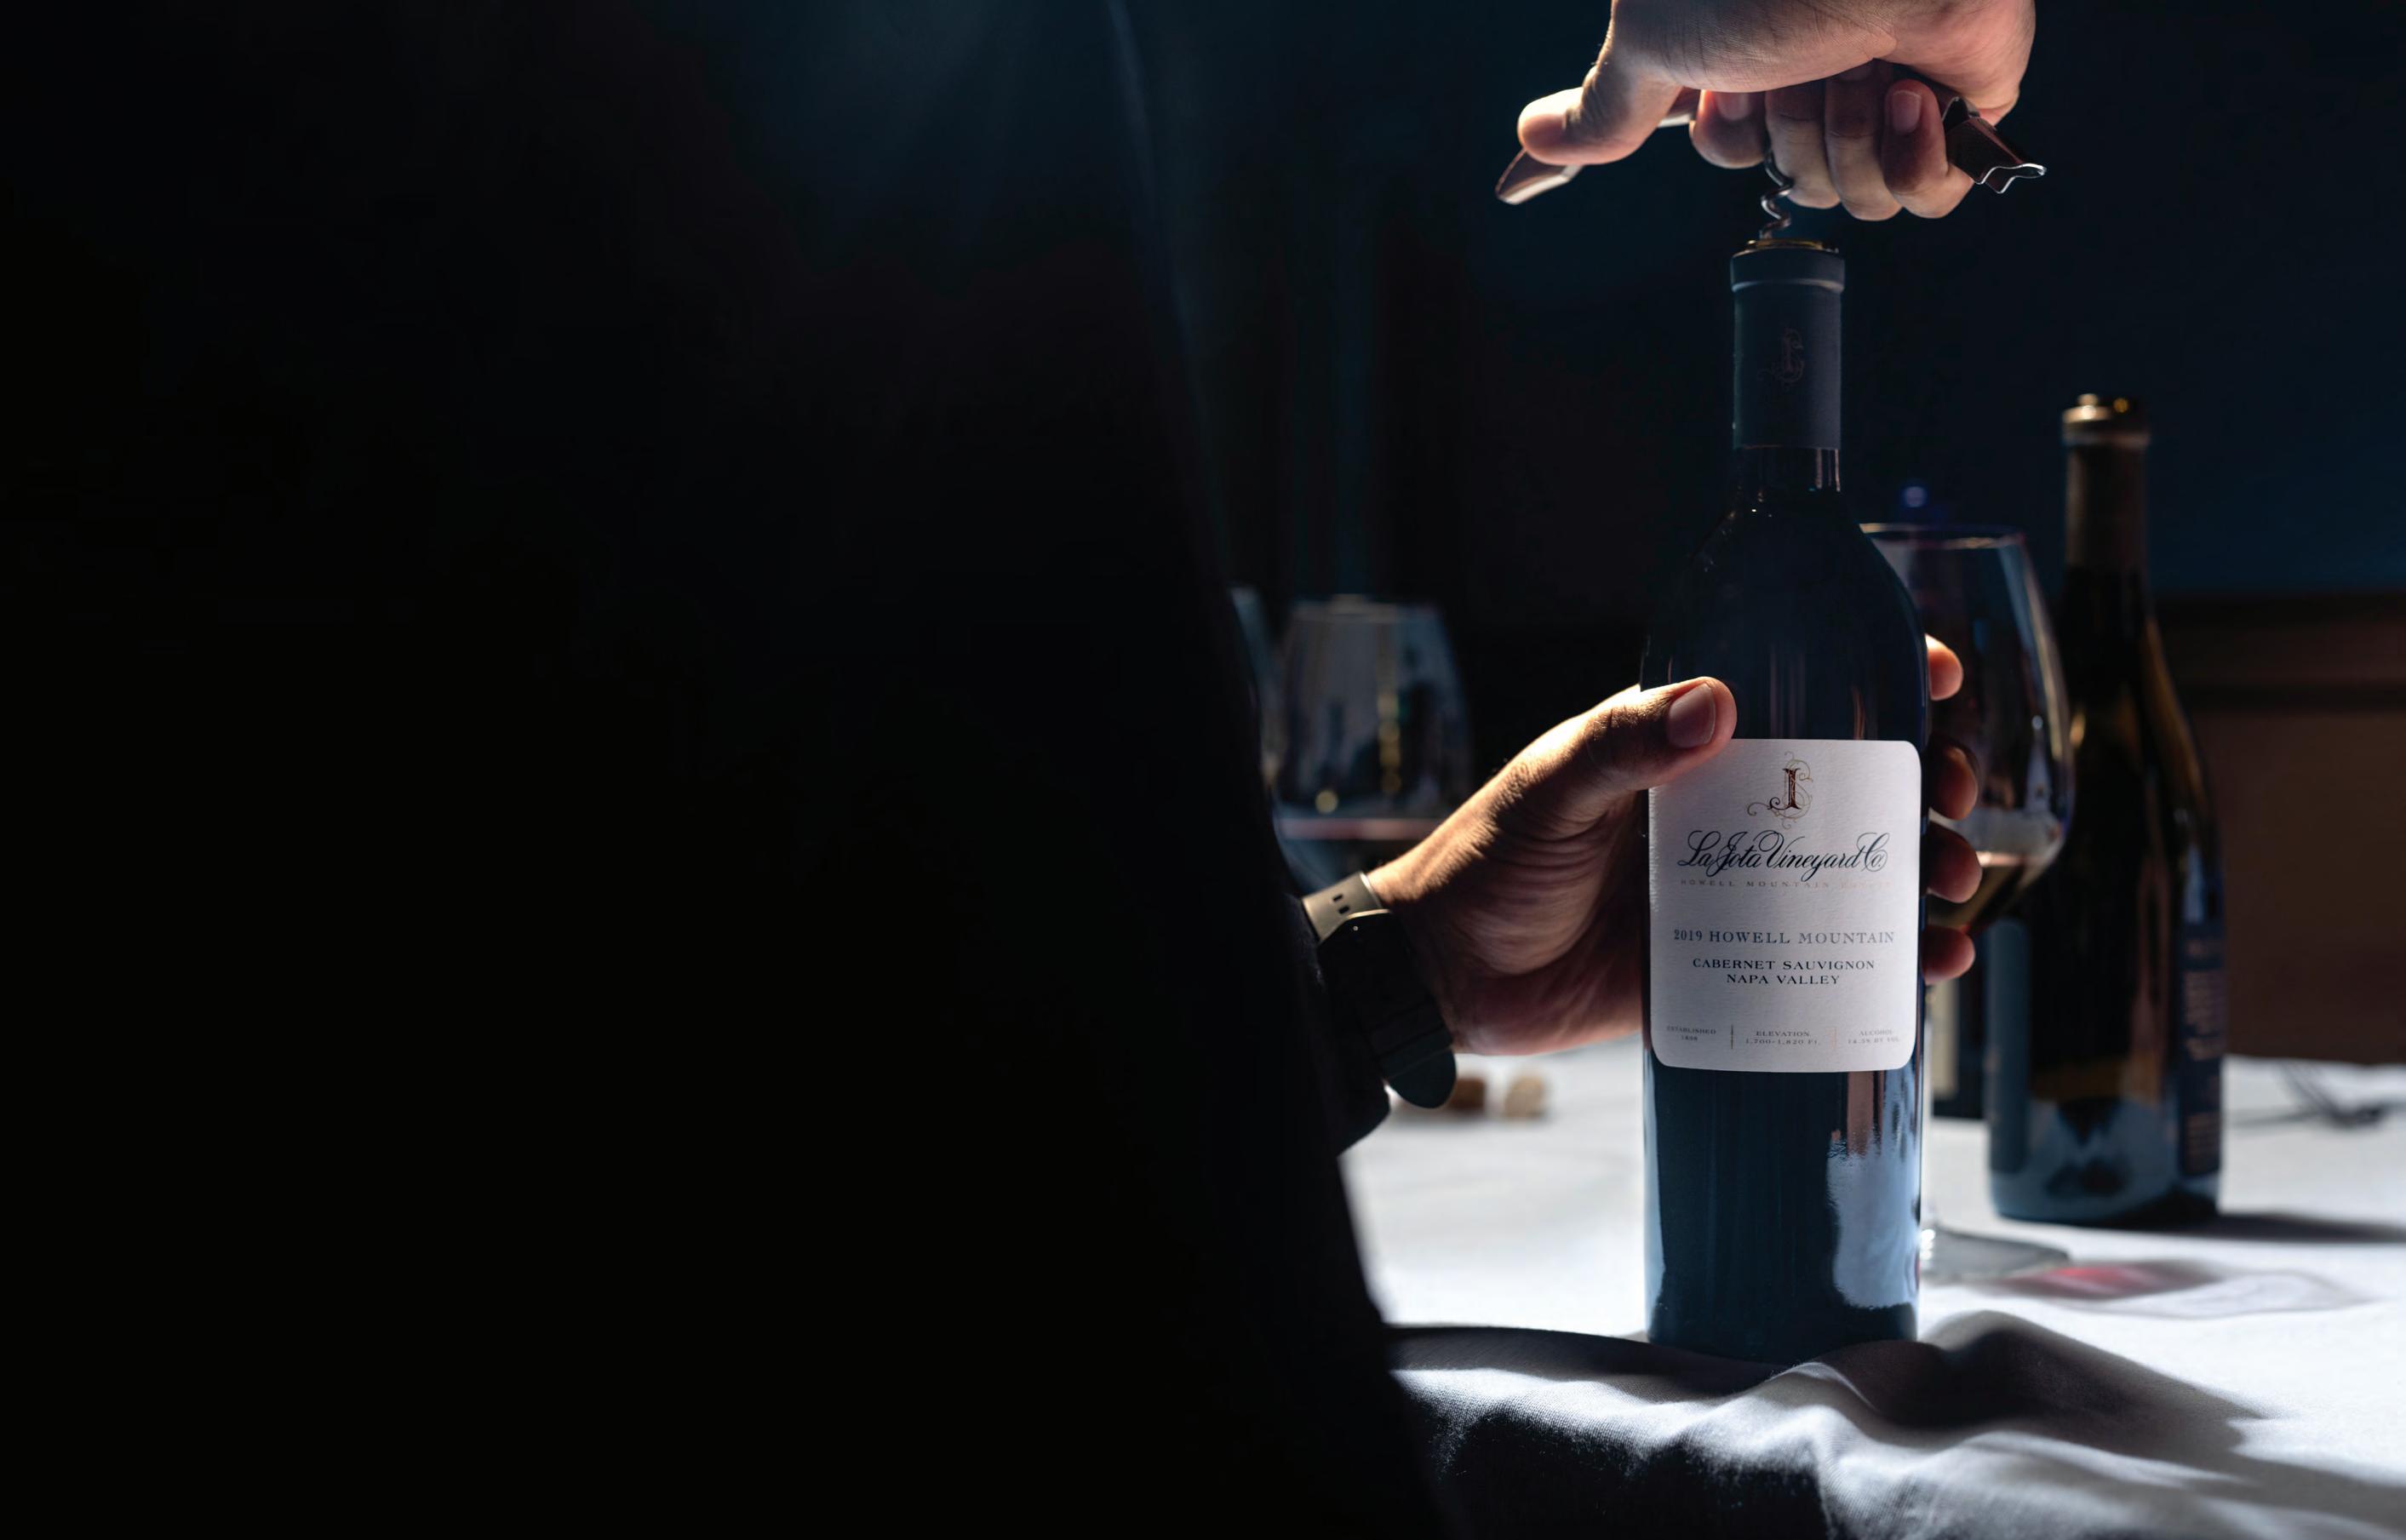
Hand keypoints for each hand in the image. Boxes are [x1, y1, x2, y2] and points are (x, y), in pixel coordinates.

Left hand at [1370, 640, 1978, 1056]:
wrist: (1447, 979)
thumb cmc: (1487, 865)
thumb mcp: (1550, 791)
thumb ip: (1620, 747)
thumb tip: (1716, 704)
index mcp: (1688, 751)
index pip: (1800, 695)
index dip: (1879, 676)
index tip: (1937, 677)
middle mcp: (1729, 814)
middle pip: (1856, 783)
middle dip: (1926, 780)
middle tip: (1953, 795)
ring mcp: (1740, 891)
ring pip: (1860, 868)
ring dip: (1926, 866)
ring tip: (1954, 879)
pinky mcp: (1737, 966)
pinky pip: (1833, 955)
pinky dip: (1897, 959)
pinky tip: (1938, 962)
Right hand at [1513, 0, 2035, 218]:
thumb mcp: (1659, 43)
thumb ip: (1608, 105)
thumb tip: (1531, 139)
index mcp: (1741, 46)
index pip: (1694, 129)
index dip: (1674, 146)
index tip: (1562, 167)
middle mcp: (1811, 64)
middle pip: (1770, 178)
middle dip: (1778, 137)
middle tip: (1789, 65)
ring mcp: (1885, 87)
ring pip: (1846, 196)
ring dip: (1843, 139)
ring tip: (1860, 65)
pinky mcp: (1958, 109)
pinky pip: (1928, 196)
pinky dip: (1915, 160)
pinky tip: (1912, 95)